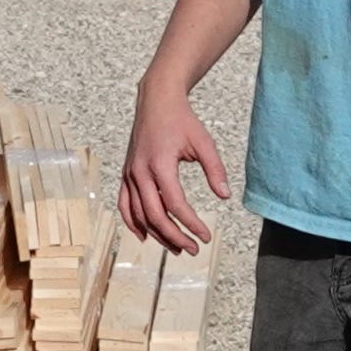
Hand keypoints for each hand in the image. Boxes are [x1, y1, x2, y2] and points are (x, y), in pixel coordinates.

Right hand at [118, 86, 228, 253]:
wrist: (156, 101)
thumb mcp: (204, 142)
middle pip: (155, 216)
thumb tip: (224, 196)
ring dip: (157, 235)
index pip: (175, 203)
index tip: (207, 236)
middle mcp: (140, 172)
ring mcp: (130, 174)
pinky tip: (146, 236)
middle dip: (175, 237)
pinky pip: (125, 205)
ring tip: (177, 248)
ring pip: (139, 215)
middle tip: (194, 249)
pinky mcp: (126, 174)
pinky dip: (133, 223)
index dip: (191, 223)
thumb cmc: (182, 120)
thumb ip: (215, 169)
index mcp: (160, 163)